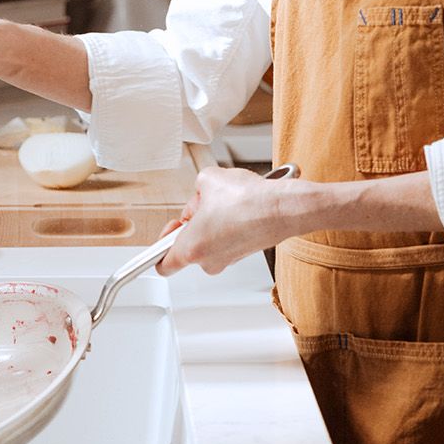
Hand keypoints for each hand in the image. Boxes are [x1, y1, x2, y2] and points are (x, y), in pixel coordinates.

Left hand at [156, 167, 302, 276]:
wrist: (284, 208)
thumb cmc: (248, 200)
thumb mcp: (207, 180)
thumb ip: (196, 190)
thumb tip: (202, 196)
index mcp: (191, 249)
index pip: (161, 264)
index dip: (158, 247)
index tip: (162, 235)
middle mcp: (209, 261)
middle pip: (188, 245)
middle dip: (193, 222)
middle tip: (203, 204)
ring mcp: (228, 259)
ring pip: (209, 240)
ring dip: (213, 221)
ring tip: (225, 202)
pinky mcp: (245, 253)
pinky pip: (227, 238)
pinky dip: (229, 224)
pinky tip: (239, 207)